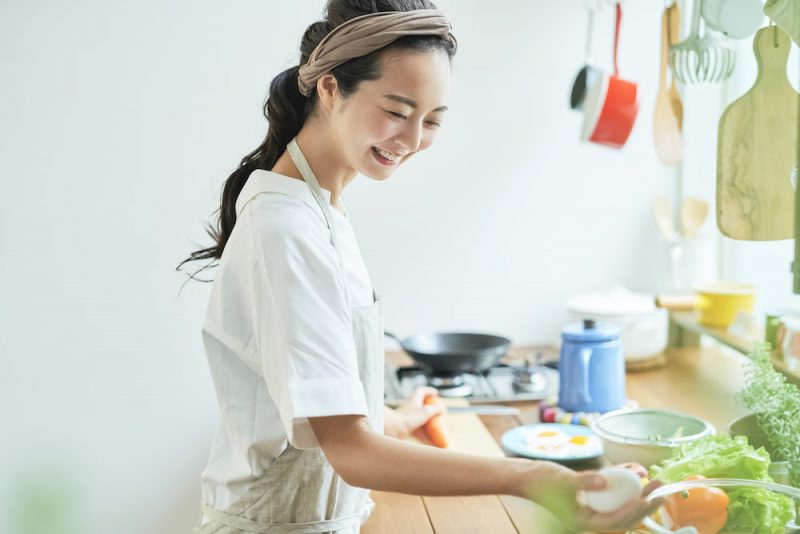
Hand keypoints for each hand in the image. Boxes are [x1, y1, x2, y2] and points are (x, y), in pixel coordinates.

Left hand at [384, 387, 446, 444]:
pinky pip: (413, 424)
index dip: (429, 391)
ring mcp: (405, 414)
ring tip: (431, 422)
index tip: (436, 394)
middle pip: (417, 401)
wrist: (392, 428)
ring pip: (415, 413)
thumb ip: (436, 409)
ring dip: (423, 416)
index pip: (421, 391)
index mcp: (413, 399)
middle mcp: (408, 405)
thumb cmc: (408, 419)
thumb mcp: (426, 412)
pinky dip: (420, 428)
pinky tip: (426, 436)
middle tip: (434, 408)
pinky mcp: (403, 424)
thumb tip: (442, 409)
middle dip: (426, 404)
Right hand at [522, 461, 663, 532]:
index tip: (652, 498)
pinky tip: (635, 473)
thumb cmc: (539, 480)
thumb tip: (605, 481)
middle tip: (662, 489)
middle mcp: (590, 518)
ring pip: (621, 505)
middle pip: (624, 515)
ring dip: (638, 494)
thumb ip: (584, 482)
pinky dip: (623, 486)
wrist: (524, 476)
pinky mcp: (590, 498)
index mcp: (583, 522)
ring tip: (655, 481)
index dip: (636, 510)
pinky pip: (612, 495)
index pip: (617, 520)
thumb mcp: (562, 480)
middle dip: (644, 503)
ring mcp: (590, 508)